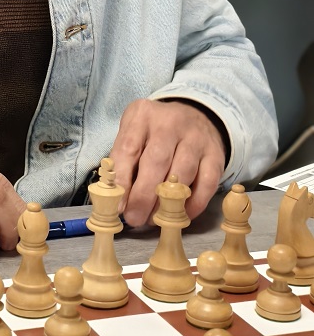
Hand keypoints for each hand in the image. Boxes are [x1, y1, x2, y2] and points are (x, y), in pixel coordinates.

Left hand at [109, 99, 225, 227]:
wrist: (196, 116)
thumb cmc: (155, 131)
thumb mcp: (134, 133)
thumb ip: (124, 160)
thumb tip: (120, 201)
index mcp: (143, 116)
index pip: (128, 148)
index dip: (122, 180)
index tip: (118, 205)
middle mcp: (170, 123)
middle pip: (156, 162)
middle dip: (143, 196)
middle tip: (135, 218)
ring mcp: (196, 138)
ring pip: (181, 174)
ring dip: (167, 204)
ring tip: (155, 219)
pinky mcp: (215, 155)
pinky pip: (206, 184)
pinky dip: (193, 204)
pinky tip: (180, 214)